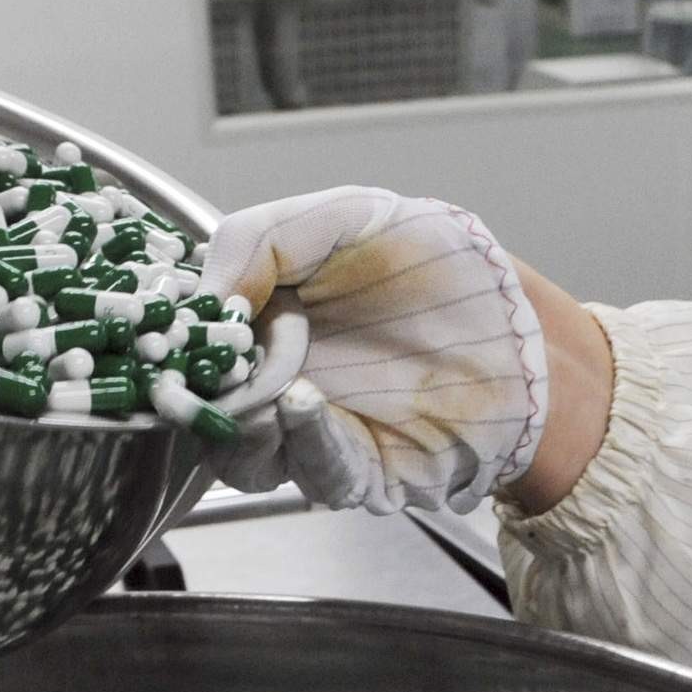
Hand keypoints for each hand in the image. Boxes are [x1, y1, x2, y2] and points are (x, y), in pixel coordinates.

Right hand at [197, 187, 549, 514]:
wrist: (521, 327)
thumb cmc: (440, 269)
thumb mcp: (344, 217)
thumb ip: (263, 239)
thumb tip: (206, 291)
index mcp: (260, 323)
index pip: (190, 343)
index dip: (173, 337)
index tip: (171, 324)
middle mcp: (275, 385)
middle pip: (203, 409)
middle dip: (198, 389)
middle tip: (205, 364)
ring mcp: (312, 435)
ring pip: (244, 455)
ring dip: (243, 421)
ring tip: (264, 383)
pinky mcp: (357, 473)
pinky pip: (314, 470)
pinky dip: (302, 439)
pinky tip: (301, 401)